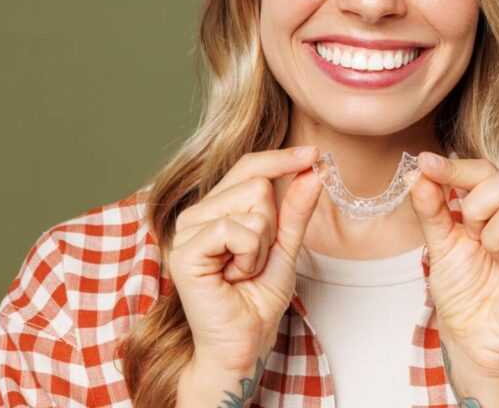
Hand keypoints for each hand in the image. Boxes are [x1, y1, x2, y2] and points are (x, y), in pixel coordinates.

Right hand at [165, 146, 322, 374]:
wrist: (242, 346)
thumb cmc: (257, 302)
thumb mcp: (285, 248)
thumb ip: (295, 211)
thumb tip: (312, 171)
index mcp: (215, 209)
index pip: (248, 167)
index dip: (281, 159)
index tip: (314, 154)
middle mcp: (196, 214)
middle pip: (256, 184)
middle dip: (271, 226)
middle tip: (253, 261)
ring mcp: (186, 230)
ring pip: (251, 205)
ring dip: (261, 245)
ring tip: (242, 272)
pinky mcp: (184, 250)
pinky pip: (235, 229)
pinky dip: (248, 256)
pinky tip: (233, 278)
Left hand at [409, 153, 498, 382]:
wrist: (469, 340)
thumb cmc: (462, 292)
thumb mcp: (439, 243)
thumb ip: (431, 207)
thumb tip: (418, 172)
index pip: (486, 170)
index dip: (455, 167)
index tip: (425, 163)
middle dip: (477, 206)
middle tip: (471, 236)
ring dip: (491, 236)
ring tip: (490, 259)